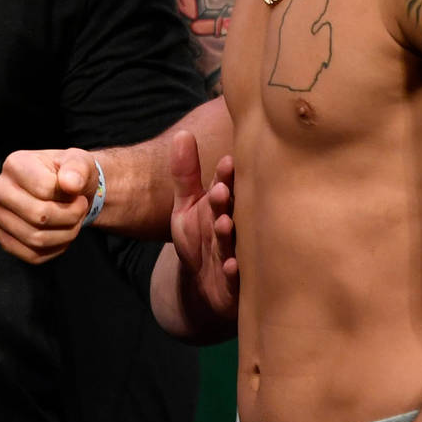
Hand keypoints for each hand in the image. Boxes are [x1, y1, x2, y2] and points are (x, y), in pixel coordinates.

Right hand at [0, 147, 101, 262]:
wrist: (65, 191)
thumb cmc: (70, 175)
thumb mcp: (80, 162)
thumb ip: (78, 168)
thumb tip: (70, 183)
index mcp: (14, 164)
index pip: (44, 189)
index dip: (69, 196)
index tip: (77, 193)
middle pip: (39, 216)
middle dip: (70, 217)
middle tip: (80, 209)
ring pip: (36, 238)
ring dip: (66, 234)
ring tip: (73, 221)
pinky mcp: (4, 238)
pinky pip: (31, 255)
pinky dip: (54, 249)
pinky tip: (61, 233)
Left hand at [167, 130, 237, 322]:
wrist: (206, 287)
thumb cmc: (201, 241)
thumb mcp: (185, 206)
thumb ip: (184, 174)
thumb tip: (182, 134)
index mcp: (227, 207)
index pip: (228, 187)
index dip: (226, 177)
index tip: (225, 163)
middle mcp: (238, 229)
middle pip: (235, 213)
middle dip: (228, 203)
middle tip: (221, 191)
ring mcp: (239, 255)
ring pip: (235, 243)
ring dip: (229, 234)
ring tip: (223, 224)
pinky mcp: (238, 284)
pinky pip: (238, 279)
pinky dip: (235, 273)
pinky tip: (231, 266)